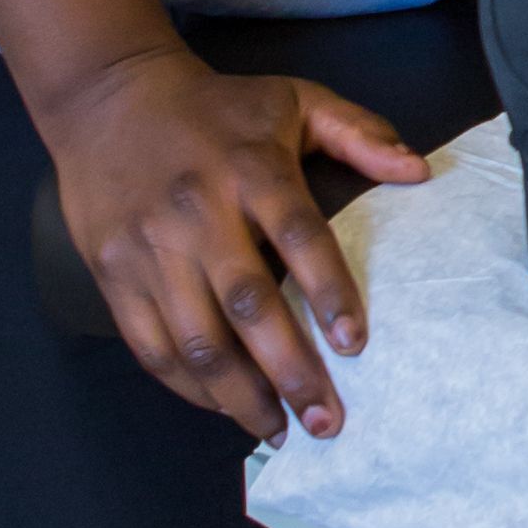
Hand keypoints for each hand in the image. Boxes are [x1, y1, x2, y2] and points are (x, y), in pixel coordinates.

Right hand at [41, 43, 429, 447]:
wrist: (106, 97)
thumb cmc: (215, 108)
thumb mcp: (294, 100)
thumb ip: (359, 133)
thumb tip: (421, 171)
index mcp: (252, 170)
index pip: (298, 236)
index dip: (329, 292)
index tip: (354, 345)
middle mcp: (199, 213)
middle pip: (247, 304)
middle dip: (289, 370)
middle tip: (326, 421)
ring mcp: (149, 247)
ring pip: (195, 338)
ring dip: (238, 395)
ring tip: (278, 430)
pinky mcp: (112, 272)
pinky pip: (150, 344)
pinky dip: (187, 385)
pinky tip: (222, 406)